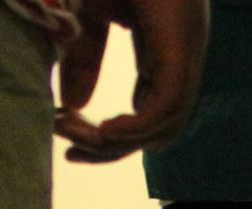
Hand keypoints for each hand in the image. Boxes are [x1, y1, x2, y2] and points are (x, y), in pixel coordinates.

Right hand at [54, 0, 208, 163]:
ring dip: (116, 143)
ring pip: (163, 128)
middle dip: (109, 150)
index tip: (66, 136)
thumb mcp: (91, 14)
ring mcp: (185, 58)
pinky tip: (105, 130)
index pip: (148, 117)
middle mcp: (180, 63)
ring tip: (71, 132)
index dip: (109, 139)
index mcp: (165, 54)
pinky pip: (167, 106)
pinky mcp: (181, 51)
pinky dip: (137, 127)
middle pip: (157, 134)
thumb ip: (85, 57)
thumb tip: (74, 105)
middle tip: (68, 149)